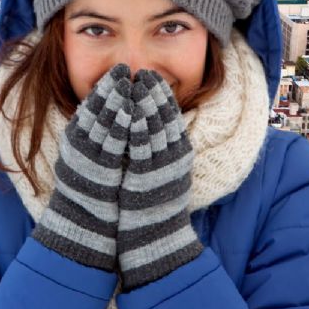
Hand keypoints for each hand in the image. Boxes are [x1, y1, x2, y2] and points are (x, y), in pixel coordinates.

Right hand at [32, 63, 132, 270]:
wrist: (84, 225)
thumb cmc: (91, 192)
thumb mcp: (89, 159)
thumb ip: (97, 137)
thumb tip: (114, 115)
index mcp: (75, 140)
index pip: (90, 106)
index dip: (104, 87)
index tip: (117, 71)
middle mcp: (78, 146)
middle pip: (96, 109)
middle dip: (111, 87)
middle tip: (124, 68)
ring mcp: (88, 157)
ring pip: (103, 121)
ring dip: (117, 100)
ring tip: (130, 82)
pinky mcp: (100, 170)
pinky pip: (113, 142)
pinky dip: (122, 124)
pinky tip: (132, 111)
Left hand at [118, 69, 202, 290]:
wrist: (155, 236)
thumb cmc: (155, 205)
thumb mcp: (165, 171)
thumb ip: (162, 148)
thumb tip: (152, 124)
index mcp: (180, 153)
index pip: (172, 116)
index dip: (162, 94)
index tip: (153, 76)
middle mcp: (174, 157)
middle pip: (165, 117)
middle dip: (154, 92)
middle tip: (144, 72)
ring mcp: (161, 166)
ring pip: (154, 127)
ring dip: (144, 102)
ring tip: (135, 82)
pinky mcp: (146, 176)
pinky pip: (141, 146)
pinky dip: (135, 126)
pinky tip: (128, 110)